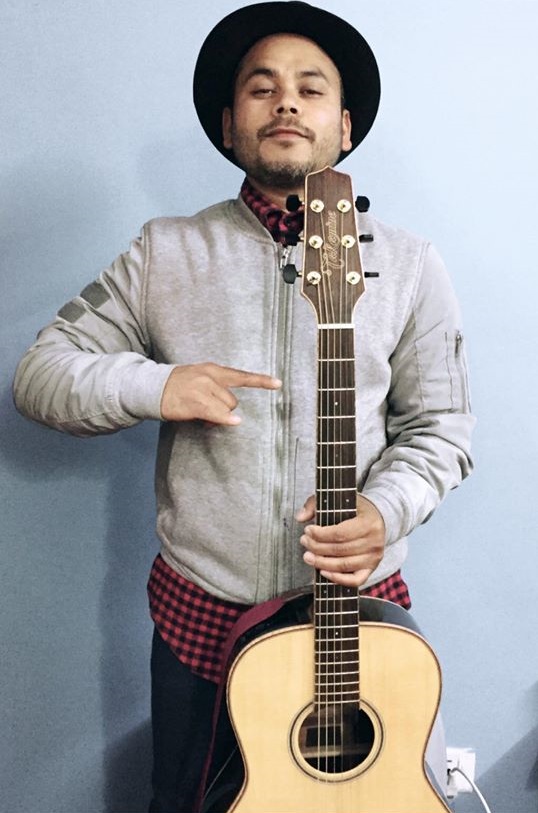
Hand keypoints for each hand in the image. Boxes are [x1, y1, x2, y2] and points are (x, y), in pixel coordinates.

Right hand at [160, 362, 280, 424]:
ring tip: (200, 415)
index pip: (240, 376)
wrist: (152, 387)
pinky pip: (217, 413)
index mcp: (212, 369)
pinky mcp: (195, 402)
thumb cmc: (177, 387)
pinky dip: (225, 418)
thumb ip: (216, 390)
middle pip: (233, 399)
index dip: (260, 381)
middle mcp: (210, 376)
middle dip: (225, 409)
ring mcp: (202, 389)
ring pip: (226, 408)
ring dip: (218, 416)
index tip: (278, 384)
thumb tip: (229, 414)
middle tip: (208, 413)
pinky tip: (233, 421)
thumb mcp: (199, 379)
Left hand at [296, 494, 384, 586]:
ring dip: (322, 563)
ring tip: (308, 556)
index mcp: (369, 522)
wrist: (377, 518)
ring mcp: (374, 557)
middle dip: (317, 547)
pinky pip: (355, 580)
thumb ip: (316, 504)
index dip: (320, 535)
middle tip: (304, 542)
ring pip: (344, 565)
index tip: (307, 530)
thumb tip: (300, 517)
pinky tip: (322, 571)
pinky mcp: (371, 568)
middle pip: (340, 550)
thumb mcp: (338, 499)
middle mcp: (374, 541)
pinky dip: (337, 578)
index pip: (340, 533)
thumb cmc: (356, 509)